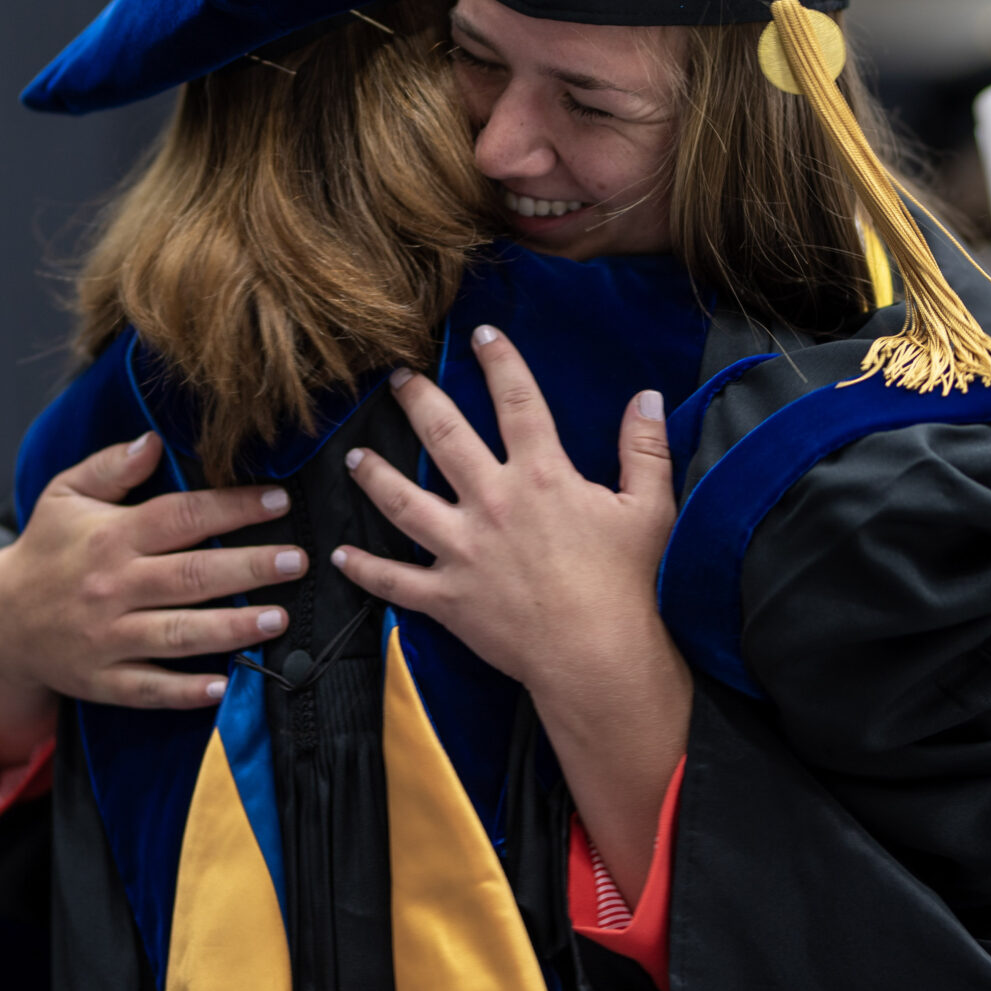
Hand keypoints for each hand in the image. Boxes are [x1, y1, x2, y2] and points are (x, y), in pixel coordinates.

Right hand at [0, 433, 305, 763]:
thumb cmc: (45, 551)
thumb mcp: (64, 496)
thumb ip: (110, 467)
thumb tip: (155, 441)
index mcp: (110, 537)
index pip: (181, 517)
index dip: (232, 508)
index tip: (279, 501)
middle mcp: (112, 587)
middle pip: (190, 576)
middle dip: (249, 568)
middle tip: (297, 561)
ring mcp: (107, 637)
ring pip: (178, 633)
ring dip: (232, 628)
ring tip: (279, 619)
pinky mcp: (103, 679)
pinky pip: (149, 689)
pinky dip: (186, 690)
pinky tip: (224, 686)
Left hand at [331, 327, 689, 893]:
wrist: (598, 656)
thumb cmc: (630, 585)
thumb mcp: (650, 509)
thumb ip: (645, 449)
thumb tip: (647, 398)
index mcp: (542, 476)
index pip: (518, 401)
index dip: (500, 362)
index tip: (480, 334)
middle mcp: (493, 502)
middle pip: (445, 436)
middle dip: (418, 401)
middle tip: (397, 379)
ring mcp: (464, 550)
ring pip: (403, 502)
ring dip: (375, 476)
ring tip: (355, 456)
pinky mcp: (448, 598)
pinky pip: (396, 581)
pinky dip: (365, 569)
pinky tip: (340, 555)